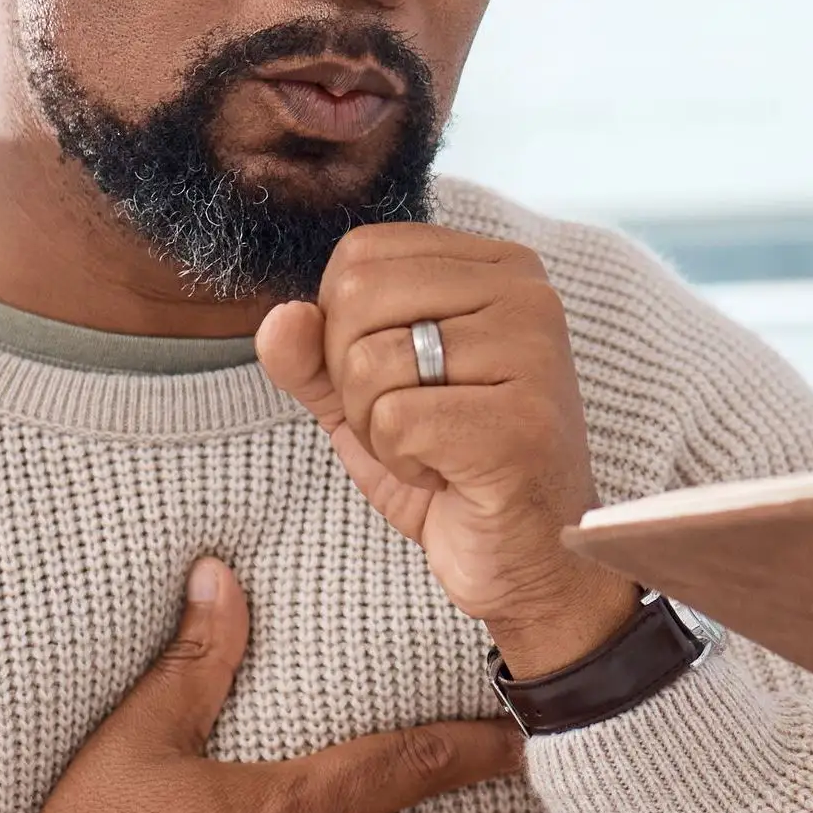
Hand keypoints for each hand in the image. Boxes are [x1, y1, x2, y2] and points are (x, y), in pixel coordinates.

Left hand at [255, 224, 640, 678]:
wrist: (527, 558)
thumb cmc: (452, 469)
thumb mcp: (364, 397)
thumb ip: (312, 353)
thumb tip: (280, 318)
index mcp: (495, 267)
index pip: (359, 253)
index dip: (342, 328)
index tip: (401, 380)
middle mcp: (525, 295)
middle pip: (355, 297)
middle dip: (352, 379)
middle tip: (414, 423)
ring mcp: (532, 355)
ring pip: (368, 362)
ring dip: (378, 428)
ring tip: (436, 450)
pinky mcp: (520, 422)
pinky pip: (395, 420)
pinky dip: (402, 462)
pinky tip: (450, 477)